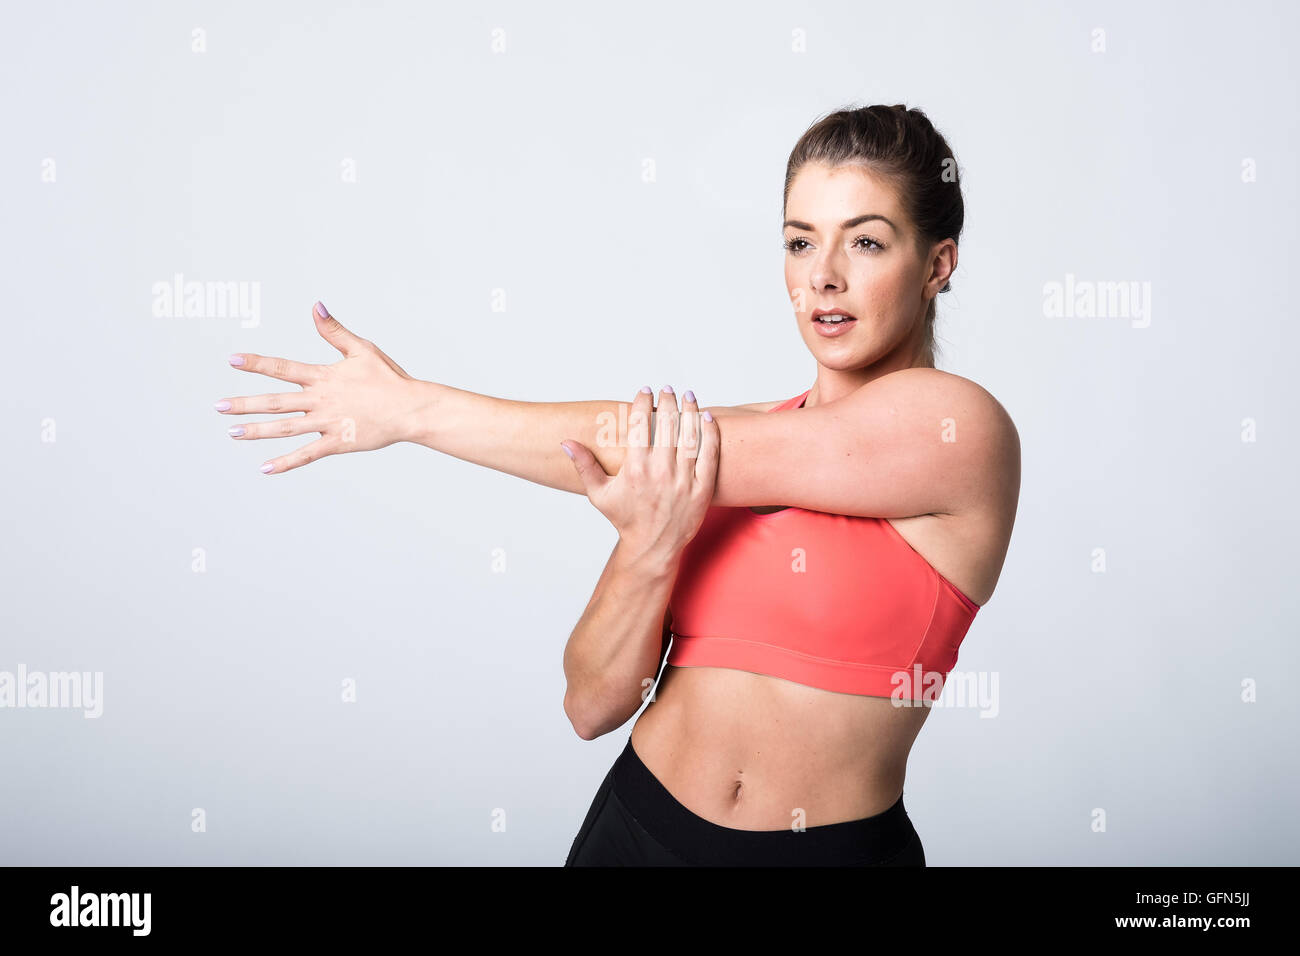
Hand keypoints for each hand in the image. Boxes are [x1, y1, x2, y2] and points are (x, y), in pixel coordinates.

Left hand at [217, 302, 422, 473]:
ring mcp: (328, 423)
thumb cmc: (389, 378)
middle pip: (276, 402)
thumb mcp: (362, 349)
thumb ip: (334, 331)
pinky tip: (265, 467)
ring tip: (232, 433)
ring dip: (257, 431)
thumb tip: (314, 306)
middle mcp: (321, 400)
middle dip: (245, 404)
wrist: (411, 409)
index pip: (283, 368)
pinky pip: (307, 454)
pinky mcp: (338, 442)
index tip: (232, 359)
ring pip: (286, 428)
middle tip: (218, 406)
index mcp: (324, 376)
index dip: (256, 363)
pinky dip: (286, 462)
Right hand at [560, 386, 719, 567]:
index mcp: (635, 469)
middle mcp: (660, 472)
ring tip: (688, 395)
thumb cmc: (625, 518)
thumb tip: (566, 443)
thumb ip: (584, 466)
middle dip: (668, 401)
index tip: (645, 390)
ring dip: (689, 410)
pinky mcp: (702, 488)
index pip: (640, 424)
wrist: (652, 547)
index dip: (643, 402)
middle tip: (668, 389)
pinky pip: (709, 454)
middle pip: (667, 425)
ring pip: (690, 435)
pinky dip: (709, 432)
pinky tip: (706, 417)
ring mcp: (683, 480)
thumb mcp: (599, 494)